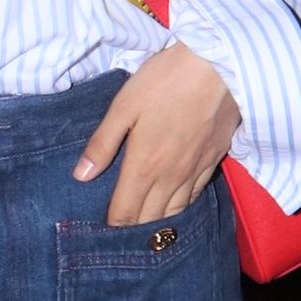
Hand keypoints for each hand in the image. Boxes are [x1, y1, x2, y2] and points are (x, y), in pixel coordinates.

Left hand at [74, 46, 240, 225]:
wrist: (220, 65)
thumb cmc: (166, 81)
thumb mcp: (124, 106)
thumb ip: (102, 144)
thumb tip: (80, 177)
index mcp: (144, 166)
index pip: (125, 213)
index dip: (112, 227)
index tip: (102, 231)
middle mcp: (170, 178)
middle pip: (149, 220)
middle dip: (133, 231)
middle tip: (120, 235)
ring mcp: (194, 172)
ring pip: (174, 214)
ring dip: (158, 224)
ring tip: (145, 230)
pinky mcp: (213, 162)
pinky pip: (194, 198)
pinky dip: (181, 208)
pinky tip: (174, 207)